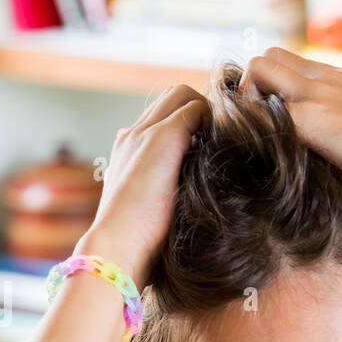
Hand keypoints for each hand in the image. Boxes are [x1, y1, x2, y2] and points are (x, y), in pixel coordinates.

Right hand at [76, 84, 210, 288]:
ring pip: (183, 94)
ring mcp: (146, 132)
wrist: (118, 246)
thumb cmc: (137, 241)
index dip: (188, 123)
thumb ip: (158, 191)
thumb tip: (170, 188)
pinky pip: (197, 108)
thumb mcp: (149, 211)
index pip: (162, 115)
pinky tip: (222, 149)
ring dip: (207, 114)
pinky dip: (213, 121)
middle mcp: (134, 134)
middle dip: (200, 113)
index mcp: (128, 149)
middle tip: (218, 143)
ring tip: (219, 146)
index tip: (205, 150)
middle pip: (173, 97)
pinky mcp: (163, 136)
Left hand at [239, 47, 341, 200]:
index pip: (300, 65)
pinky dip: (252, 124)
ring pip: (260, 67)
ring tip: (261, 131)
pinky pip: (260, 110)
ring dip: (249, 96)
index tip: (281, 115)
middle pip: (273, 56)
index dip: (281, 86)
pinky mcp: (310, 121)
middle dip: (258, 84)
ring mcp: (318, 95)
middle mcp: (330, 78)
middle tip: (264, 121)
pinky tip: (259, 147)